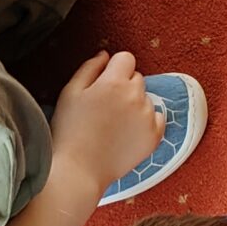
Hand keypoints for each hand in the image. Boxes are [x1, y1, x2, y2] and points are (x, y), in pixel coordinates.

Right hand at [49, 51, 161, 188]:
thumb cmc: (69, 131)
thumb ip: (89, 68)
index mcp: (113, 82)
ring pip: (146, 98)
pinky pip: (157, 118)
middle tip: (105, 108)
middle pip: (136, 78)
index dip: (114, 69)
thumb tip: (106, 55)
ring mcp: (147, 116)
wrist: (78, 171)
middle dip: (123, 87)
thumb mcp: (70, 92)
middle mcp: (135, 96)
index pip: (125, 58)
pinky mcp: (155, 135)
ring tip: (113, 125)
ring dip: (134, 105)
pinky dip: (146, 122)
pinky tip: (127, 134)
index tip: (103, 84)